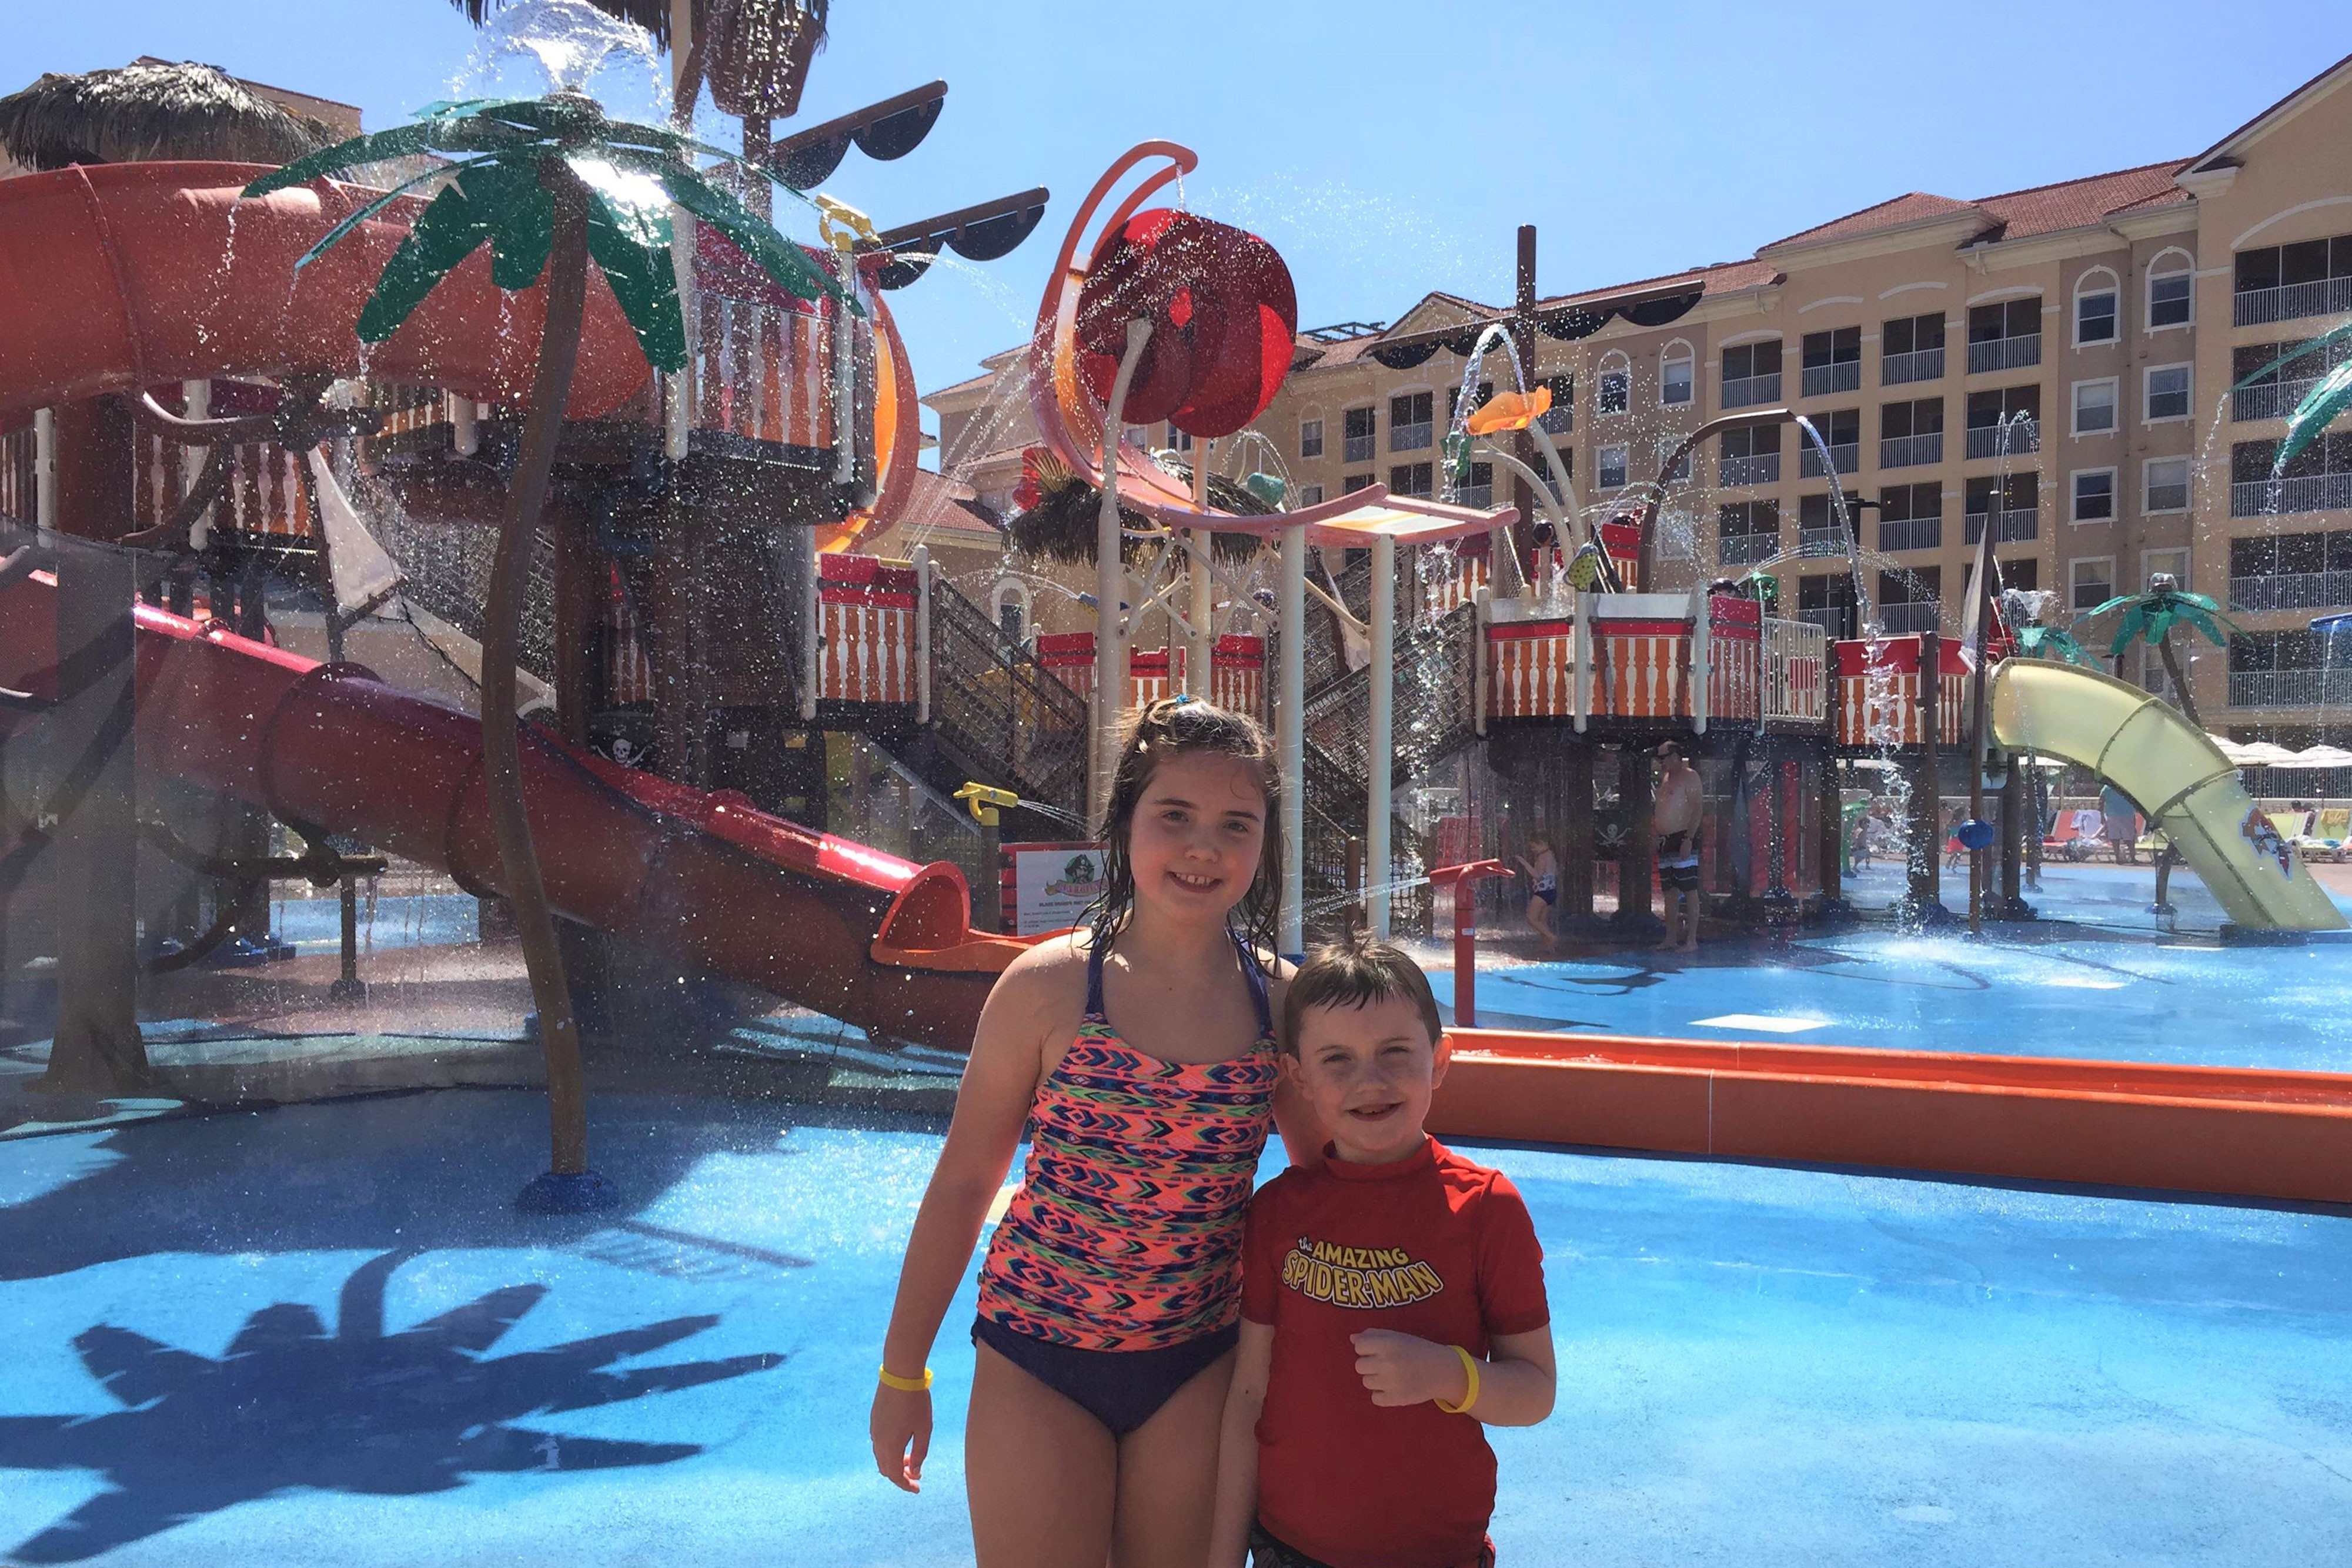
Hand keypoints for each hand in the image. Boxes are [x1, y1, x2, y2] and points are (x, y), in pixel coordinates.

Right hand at [870, 1382, 931, 1492]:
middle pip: (886, 1468)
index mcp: (890, 1447)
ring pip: (881, 1456)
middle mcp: (878, 1441)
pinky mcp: (874, 1420)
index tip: (917, 1489)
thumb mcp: (924, 1430)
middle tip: (915, 1476)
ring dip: (895, 1462)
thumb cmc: (916, 1403)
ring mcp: (874, 1430)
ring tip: (911, 1459)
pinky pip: (879, 1444)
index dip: (905, 1485)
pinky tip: (902, 1443)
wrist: (900, 1376)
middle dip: (900, 1475)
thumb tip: (915, 1472)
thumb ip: (920, 1454)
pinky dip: (890, 1451)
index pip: (895, 1475)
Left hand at [1349, 1330, 1466, 1408]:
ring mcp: (1390, 1382)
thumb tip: (1352, 1338)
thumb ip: (1373, 1335)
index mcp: (1388, 1343)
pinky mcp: (1395, 1399)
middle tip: (1386, 1364)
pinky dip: (1382, 1395)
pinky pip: (1375, 1398)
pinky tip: (1394, 1387)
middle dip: (1370, 1364)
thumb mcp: (1397, 1336)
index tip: (1378, 1351)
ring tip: (1392, 1376)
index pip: (1359, 1346)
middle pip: (1359, 1366)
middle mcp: (1387, 1362)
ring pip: (1366, 1382)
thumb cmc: (1417, 1350)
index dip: (1366, 1348)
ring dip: (1376, 1379)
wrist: (1442, 1370)